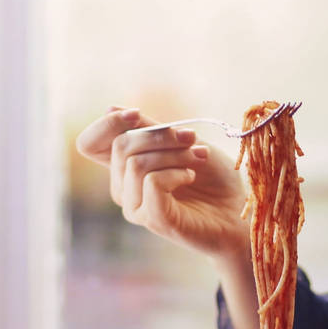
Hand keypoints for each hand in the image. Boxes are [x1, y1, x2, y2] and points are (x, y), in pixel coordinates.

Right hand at [75, 108, 248, 259]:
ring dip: (173, 154)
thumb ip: (147, 129)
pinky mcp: (152, 219)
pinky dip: (176, 172)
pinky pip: (152, 181)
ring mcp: (134, 206)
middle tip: (191, 139)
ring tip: (198, 158)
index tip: (137, 114)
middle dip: (160, 135)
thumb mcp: (179, 142)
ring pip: (136, 163)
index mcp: (124, 167)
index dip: (106, 125)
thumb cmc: (211, 177)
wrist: (238, 210)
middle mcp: (122, 188)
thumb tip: (110, 109)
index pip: (89, 144)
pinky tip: (190, 178)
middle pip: (120, 146)